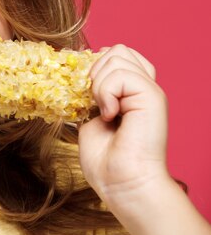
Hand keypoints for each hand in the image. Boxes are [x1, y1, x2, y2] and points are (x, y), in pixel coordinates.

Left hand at [78, 44, 169, 205]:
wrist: (121, 184)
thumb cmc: (106, 162)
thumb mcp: (90, 118)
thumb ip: (93, 94)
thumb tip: (82, 74)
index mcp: (131, 92)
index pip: (114, 55)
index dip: (95, 68)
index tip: (86, 96)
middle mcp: (143, 88)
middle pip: (117, 50)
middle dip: (95, 72)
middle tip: (95, 103)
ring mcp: (150, 91)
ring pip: (116, 55)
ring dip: (99, 84)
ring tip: (103, 111)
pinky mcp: (153, 97)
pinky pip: (120, 74)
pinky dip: (105, 92)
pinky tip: (109, 115)